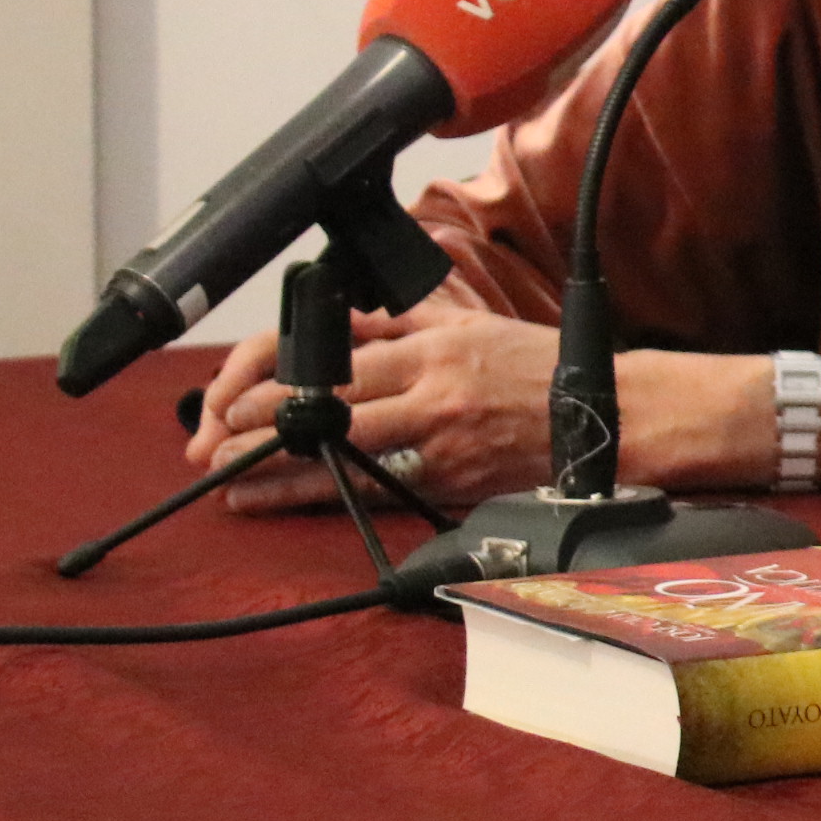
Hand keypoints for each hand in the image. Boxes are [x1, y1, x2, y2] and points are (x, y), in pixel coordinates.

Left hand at [186, 294, 567, 513]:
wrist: (608, 416)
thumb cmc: (541, 368)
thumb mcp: (473, 325)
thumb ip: (406, 321)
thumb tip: (342, 320)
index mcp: (437, 347)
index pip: (340, 365)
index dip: (278, 386)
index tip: (235, 398)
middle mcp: (435, 393)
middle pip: (331, 413)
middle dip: (262, 429)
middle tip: (211, 441)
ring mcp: (444, 442)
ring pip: (344, 459)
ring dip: (277, 470)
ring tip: (228, 477)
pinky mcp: (454, 482)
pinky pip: (375, 490)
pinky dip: (320, 497)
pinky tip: (280, 500)